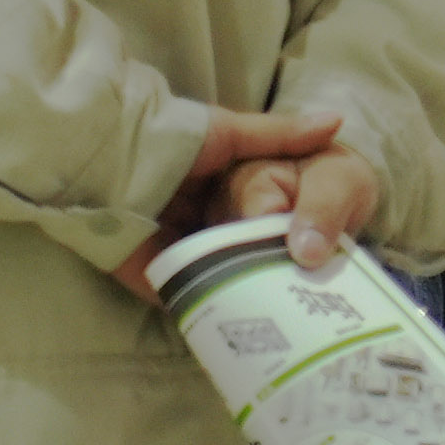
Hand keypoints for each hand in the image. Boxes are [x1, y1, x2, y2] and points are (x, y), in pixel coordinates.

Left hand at [119, 105, 376, 290]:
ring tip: (294, 312)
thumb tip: (336, 121)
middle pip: (241, 252)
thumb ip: (278, 135)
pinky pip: (189, 299)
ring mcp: (177, 253)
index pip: (260, 217)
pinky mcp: (155, 278)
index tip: (325, 248)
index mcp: (214, 190)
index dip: (290, 231)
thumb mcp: (229, 132)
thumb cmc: (167, 138)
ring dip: (248, 289)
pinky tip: (248, 324)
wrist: (108, 161)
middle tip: (315, 290)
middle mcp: (197, 222)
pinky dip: (212, 308)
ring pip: (221, 279)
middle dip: (269, 266)